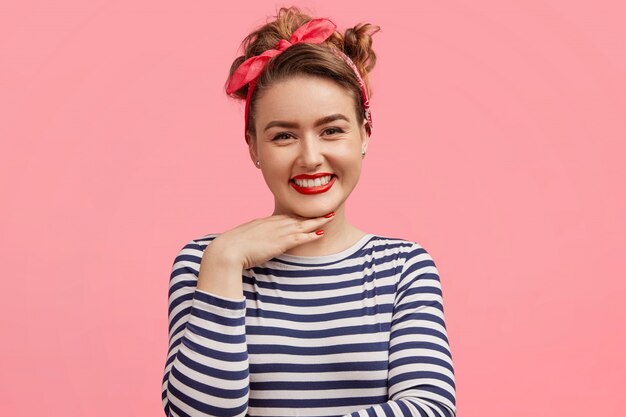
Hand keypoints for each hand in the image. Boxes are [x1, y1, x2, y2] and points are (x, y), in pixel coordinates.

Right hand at [206, 212, 335, 269]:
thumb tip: (251, 246)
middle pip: (295, 217)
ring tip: (329, 217)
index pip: (284, 217)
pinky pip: (300, 237)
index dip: (297, 216)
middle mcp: (271, 224)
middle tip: (324, 210)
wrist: (227, 250)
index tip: (306, 215)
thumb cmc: (230, 248)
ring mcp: (276, 232)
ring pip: (301, 225)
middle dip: (310, 214)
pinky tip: (321, 233)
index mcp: (262, 222)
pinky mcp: (279, 242)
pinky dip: (311, 235)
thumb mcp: (242, 240)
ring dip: (317, 221)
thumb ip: (250, 240)